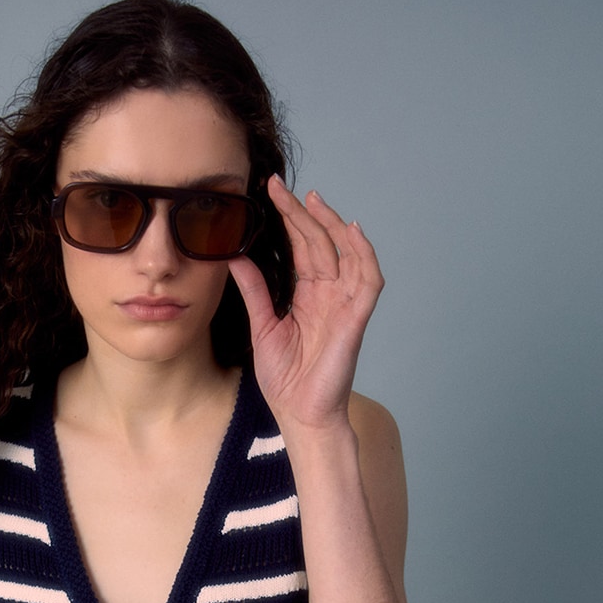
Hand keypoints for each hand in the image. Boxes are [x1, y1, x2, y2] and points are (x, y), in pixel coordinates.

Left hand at [229, 175, 383, 429]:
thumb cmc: (285, 379)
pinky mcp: (356, 318)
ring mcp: (344, 304)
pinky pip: (368, 280)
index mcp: (306, 296)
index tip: (269, 193)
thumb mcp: (262, 327)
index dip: (287, 220)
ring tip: (313, 200)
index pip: (299, 248)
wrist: (300, 415)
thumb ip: (254, 290)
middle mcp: (328, 294)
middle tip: (280, 187)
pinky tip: (352, 231)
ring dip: (331, 225)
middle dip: (302, 214)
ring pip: (346, 253)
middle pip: (319, 244)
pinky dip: (364, 254)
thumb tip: (234, 256)